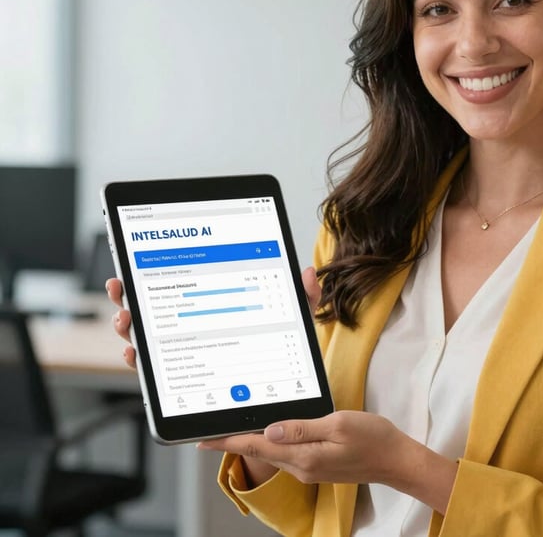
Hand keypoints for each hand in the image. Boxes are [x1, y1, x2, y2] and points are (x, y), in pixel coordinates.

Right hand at [107, 266, 321, 370]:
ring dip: (128, 327)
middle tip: (121, 290)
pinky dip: (140, 361)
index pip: (178, 285)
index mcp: (213, 303)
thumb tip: (307, 272)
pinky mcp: (185, 377)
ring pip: (146, 337)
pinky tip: (136, 355)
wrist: (281, 387)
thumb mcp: (293, 319)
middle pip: (151, 308)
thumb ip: (301, 295)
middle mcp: (192, 325)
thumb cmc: (283, 346)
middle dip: (128, 298)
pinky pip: (155, 370)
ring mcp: (185, 351)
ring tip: (126, 320)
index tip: (131, 268)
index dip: (150, 276)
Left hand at [198, 411, 457, 512]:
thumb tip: (269, 431)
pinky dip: (272, 444)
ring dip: (252, 443)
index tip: (204, 441)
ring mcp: (310, 468)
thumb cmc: (372, 438)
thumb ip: (302, 428)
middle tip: (209, 434)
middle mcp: (302, 466)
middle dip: (234, 442)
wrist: (396, 459)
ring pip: (273, 454)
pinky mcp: (318, 465)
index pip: (258, 447)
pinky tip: (269, 435)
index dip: (229, 442)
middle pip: (260, 452)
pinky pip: (288, 454)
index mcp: (304, 456)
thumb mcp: (338, 425)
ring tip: (232, 432)